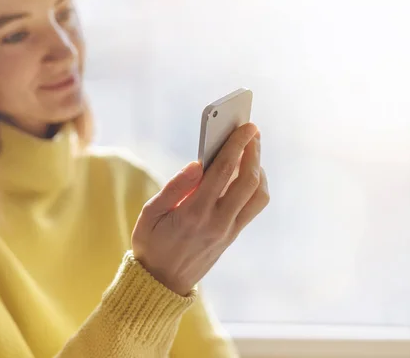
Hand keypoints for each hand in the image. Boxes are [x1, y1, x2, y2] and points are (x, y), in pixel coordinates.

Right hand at [132, 123, 269, 295]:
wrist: (160, 283)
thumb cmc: (151, 243)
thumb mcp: (150, 214)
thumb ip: (174, 187)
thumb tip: (198, 163)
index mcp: (194, 213)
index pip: (223, 171)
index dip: (237, 145)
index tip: (246, 126)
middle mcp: (218, 222)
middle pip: (249, 180)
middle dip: (253, 152)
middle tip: (251, 131)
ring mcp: (228, 231)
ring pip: (258, 195)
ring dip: (259, 169)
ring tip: (250, 151)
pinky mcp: (231, 236)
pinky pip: (253, 207)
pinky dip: (255, 186)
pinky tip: (245, 174)